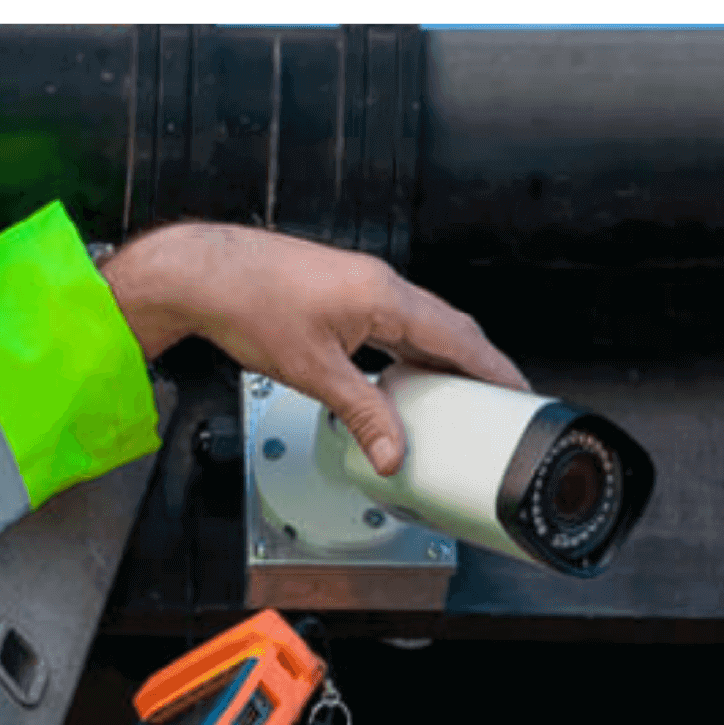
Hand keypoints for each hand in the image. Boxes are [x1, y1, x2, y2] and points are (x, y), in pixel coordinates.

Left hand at [104, 224, 530, 477]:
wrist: (204, 274)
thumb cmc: (250, 304)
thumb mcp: (314, 373)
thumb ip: (362, 414)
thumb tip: (391, 451)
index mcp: (385, 296)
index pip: (460, 338)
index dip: (494, 369)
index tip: (519, 393)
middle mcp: (380, 283)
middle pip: (447, 329)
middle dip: (475, 366)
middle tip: (497, 400)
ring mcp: (360, 283)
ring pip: (419, 324)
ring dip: (440, 358)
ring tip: (454, 396)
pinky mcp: (340, 289)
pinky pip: (392, 321)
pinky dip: (407, 350)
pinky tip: (399, 375)